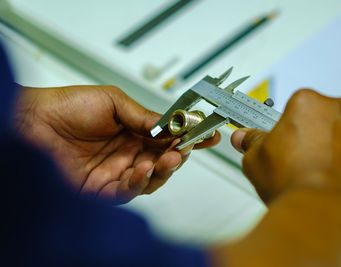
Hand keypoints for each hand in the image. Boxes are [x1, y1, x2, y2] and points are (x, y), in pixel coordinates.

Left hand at [14, 85, 219, 203]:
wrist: (33, 122)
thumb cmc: (67, 106)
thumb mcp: (113, 101)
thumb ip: (144, 116)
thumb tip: (172, 125)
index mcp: (133, 131)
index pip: (168, 138)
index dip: (189, 137)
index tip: (208, 134)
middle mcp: (128, 153)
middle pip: (164, 160)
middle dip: (181, 155)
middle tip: (190, 146)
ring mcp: (117, 172)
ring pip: (152, 178)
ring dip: (165, 170)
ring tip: (171, 157)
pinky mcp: (103, 190)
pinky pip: (129, 192)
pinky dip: (140, 182)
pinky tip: (143, 168)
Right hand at [231, 89, 340, 227]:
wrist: (324, 216)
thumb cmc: (295, 186)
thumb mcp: (257, 160)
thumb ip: (253, 142)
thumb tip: (245, 138)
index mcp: (309, 104)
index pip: (298, 108)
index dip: (291, 129)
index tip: (288, 142)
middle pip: (326, 119)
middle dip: (317, 136)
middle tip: (304, 162)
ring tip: (324, 175)